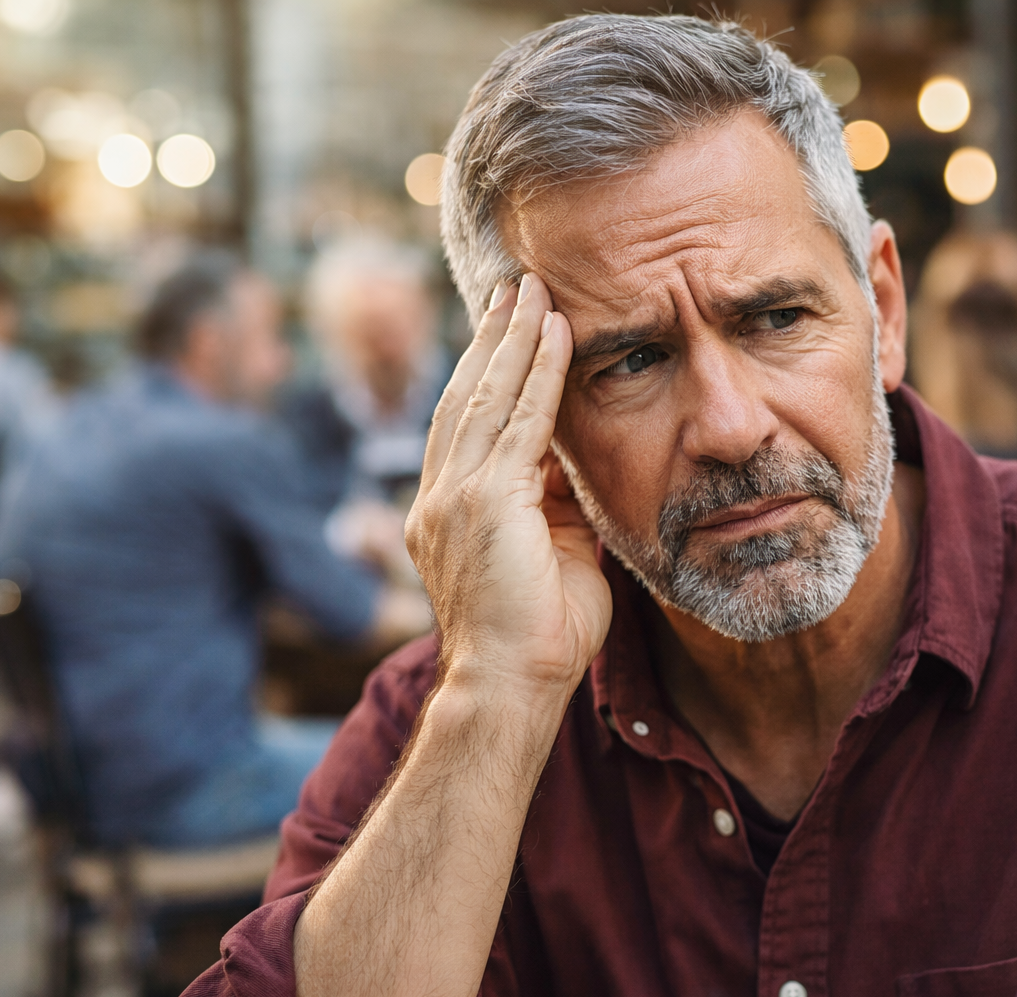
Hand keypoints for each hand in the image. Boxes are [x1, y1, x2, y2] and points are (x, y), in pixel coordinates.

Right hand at [405, 274, 611, 707]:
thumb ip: (557, 507)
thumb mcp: (553, 556)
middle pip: (466, 396)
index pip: (467, 425)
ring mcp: (455, 496)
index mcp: (448, 511)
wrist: (512, 688)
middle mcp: (440, 496)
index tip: (508, 332)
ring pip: (487, 397)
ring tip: (532, 291)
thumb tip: (577, 467)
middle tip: (513, 288)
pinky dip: (537, 372)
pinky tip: (554, 333)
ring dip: (513, 339)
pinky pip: (518, 421)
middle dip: (491, 339)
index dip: (487, 373)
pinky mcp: (482, 501)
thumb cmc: (538, 638)